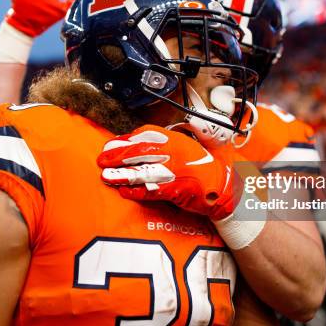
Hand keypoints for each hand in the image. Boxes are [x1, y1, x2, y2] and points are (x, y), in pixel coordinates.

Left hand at [97, 125, 237, 219]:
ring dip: (122, 175)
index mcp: (176, 139)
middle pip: (140, 151)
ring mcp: (175, 171)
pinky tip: (124, 192)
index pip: (146, 134)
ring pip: (142, 171)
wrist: (223, 187)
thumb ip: (164, 144)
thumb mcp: (185, 147)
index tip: (112, 144)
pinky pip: (151, 190)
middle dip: (118, 155)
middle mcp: (174, 153)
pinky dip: (136, 192)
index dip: (126, 139)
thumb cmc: (202, 167)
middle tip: (102, 159)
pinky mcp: (176, 190)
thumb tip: (136, 143)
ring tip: (107, 176)